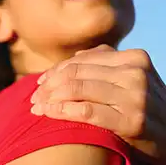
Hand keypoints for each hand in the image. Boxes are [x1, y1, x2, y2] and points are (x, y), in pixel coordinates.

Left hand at [30, 45, 165, 159]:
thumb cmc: (141, 102)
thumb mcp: (128, 77)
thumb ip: (105, 63)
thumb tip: (77, 56)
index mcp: (133, 58)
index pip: (81, 60)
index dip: (56, 70)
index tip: (42, 81)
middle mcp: (135, 72)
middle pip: (76, 73)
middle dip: (50, 84)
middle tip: (35, 94)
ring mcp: (135, 96)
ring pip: (77, 89)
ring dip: (51, 98)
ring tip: (37, 105)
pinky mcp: (131, 121)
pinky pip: (85, 111)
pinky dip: (61, 111)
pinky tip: (47, 113)